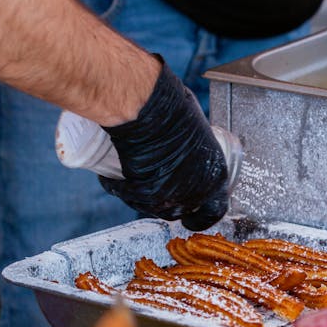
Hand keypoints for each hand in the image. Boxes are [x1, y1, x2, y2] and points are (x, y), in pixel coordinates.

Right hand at [99, 57, 228, 230]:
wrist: (152, 115)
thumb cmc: (176, 112)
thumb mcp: (199, 134)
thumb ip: (197, 154)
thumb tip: (188, 152)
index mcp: (216, 179)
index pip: (213, 211)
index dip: (201, 213)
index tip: (192, 213)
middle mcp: (196, 194)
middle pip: (180, 211)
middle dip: (168, 200)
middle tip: (154, 185)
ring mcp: (171, 199)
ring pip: (152, 207)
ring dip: (141, 196)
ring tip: (130, 177)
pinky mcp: (146, 197)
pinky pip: (129, 196)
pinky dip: (119, 187)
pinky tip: (111, 177)